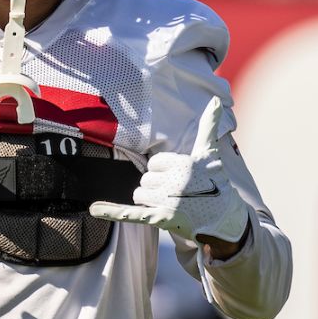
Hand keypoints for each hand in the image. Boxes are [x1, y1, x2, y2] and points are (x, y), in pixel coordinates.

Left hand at [90, 97, 248, 252]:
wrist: (224, 218)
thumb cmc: (216, 181)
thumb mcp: (210, 153)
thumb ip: (208, 126)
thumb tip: (215, 99)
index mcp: (182, 163)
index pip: (154, 162)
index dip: (163, 169)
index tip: (177, 176)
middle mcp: (174, 182)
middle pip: (145, 179)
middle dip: (156, 185)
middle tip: (176, 192)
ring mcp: (167, 202)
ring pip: (139, 193)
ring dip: (150, 199)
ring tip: (170, 203)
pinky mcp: (160, 219)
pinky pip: (130, 212)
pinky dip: (111, 211)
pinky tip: (94, 209)